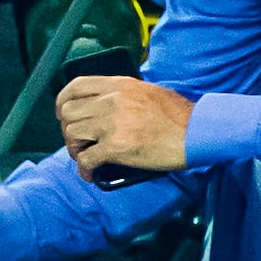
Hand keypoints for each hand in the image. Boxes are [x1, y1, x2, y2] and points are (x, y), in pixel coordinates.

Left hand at [55, 76, 193, 179]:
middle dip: (68, 130)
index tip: (64, 114)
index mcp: (119, 85)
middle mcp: (111, 101)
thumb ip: (123, 95)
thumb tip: (105, 106)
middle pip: (69, 113)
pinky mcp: (117, 147)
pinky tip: (90, 174)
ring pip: (73, 135)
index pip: (75, 87)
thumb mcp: (148, 92)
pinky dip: (85, 170)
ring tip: (84, 157)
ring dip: (75, 150)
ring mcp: (112, 123)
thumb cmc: (179, 116)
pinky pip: (87, 159)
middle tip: (78, 142)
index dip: (63, 102)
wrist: (197, 132)